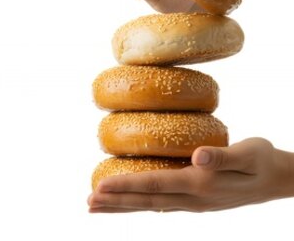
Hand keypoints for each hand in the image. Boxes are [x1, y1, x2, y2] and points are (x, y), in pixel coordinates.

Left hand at [89, 138, 293, 212]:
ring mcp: (195, 203)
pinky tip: (128, 204)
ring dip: (122, 206)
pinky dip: (140, 204)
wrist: (284, 180)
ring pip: (151, 206)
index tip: (98, 186)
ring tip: (96, 207)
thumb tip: (198, 156)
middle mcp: (194, 198)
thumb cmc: (266, 160)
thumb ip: (224, 155)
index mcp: (201, 184)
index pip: (154, 184)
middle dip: (115, 201)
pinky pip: (161, 204)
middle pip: (146, 201)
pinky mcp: (197, 201)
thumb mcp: (250, 153)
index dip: (125, 185)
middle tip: (87, 203)